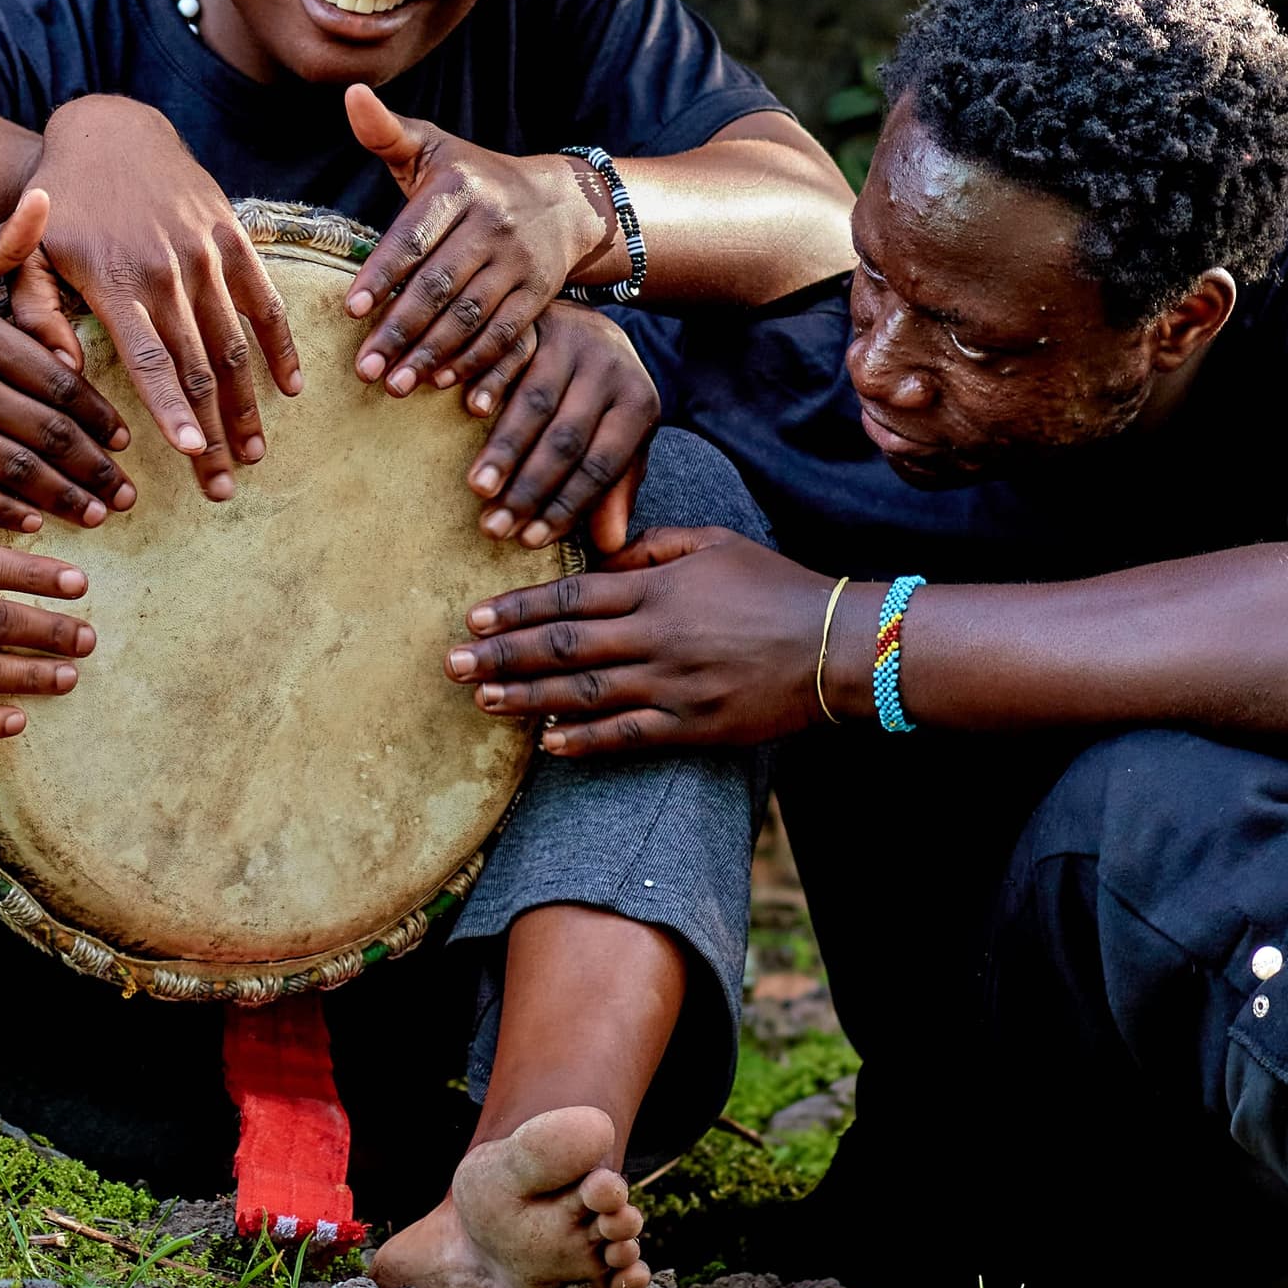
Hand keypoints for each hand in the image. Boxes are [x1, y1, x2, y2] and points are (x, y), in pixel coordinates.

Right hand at [0, 193, 133, 531]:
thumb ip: (6, 240)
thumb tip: (48, 196)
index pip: (58, 382)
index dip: (98, 416)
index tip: (124, 441)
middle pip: (46, 433)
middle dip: (93, 467)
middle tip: (127, 494)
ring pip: (14, 470)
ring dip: (62, 497)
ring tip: (97, 515)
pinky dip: (3, 511)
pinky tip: (34, 522)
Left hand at [25, 94, 301, 500]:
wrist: (111, 132)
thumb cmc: (62, 207)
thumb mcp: (31, 255)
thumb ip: (37, 314)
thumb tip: (63, 376)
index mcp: (114, 282)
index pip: (150, 358)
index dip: (171, 408)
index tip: (189, 453)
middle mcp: (165, 269)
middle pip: (198, 365)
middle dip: (213, 431)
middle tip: (222, 485)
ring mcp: (205, 252)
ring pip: (235, 341)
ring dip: (248, 403)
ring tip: (254, 454)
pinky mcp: (232, 236)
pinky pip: (264, 298)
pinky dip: (279, 345)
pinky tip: (290, 388)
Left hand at [343, 84, 614, 404]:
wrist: (563, 201)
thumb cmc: (473, 176)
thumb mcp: (433, 147)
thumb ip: (386, 131)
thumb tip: (350, 92)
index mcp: (459, 186)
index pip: (415, 236)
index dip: (384, 274)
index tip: (351, 310)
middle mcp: (494, 222)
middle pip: (440, 284)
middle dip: (400, 328)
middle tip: (363, 368)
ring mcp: (521, 260)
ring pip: (471, 314)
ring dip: (432, 354)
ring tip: (395, 385)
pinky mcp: (540, 293)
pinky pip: (505, 333)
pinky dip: (475, 362)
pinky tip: (443, 383)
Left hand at [444, 529, 833, 756]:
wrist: (837, 645)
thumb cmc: (775, 585)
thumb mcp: (713, 544)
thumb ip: (652, 546)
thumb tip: (602, 554)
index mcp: (658, 588)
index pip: (572, 596)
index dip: (518, 608)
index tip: (475, 616)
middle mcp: (657, 636)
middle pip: (563, 646)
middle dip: (502, 655)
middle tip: (451, 663)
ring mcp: (673, 685)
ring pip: (584, 693)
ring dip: (527, 698)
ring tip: (482, 699)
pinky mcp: (693, 726)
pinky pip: (627, 736)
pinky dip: (583, 741)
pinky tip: (546, 743)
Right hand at [464, 304, 657, 551]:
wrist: (595, 323)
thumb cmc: (604, 398)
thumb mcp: (622, 439)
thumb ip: (615, 488)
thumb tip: (608, 546)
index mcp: (639, 404)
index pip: (600, 466)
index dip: (564, 506)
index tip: (529, 541)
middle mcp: (610, 370)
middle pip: (566, 438)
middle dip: (528, 488)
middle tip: (493, 526)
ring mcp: (573, 341)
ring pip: (536, 401)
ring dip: (504, 448)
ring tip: (477, 488)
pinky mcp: (539, 321)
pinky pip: (512, 354)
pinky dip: (490, 382)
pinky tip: (470, 411)